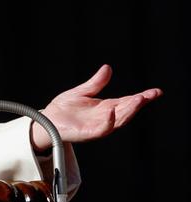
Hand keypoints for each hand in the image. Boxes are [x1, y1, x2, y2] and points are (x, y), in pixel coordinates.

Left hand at [31, 64, 161, 151]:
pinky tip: (112, 112)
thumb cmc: (64, 108)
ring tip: (138, 100)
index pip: (127, 101)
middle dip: (139, 103)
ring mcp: (98, 126)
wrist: (46, 121)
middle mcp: (105, 117)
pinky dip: (108, 122)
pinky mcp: (88, 133)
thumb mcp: (81, 92)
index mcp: (105, 107)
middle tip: (149, 95)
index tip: (155, 92)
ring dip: (129, 111)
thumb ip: (95, 83)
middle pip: (127, 110)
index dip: (142, 97)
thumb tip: (107, 68)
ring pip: (118, 120)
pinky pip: (102, 129)